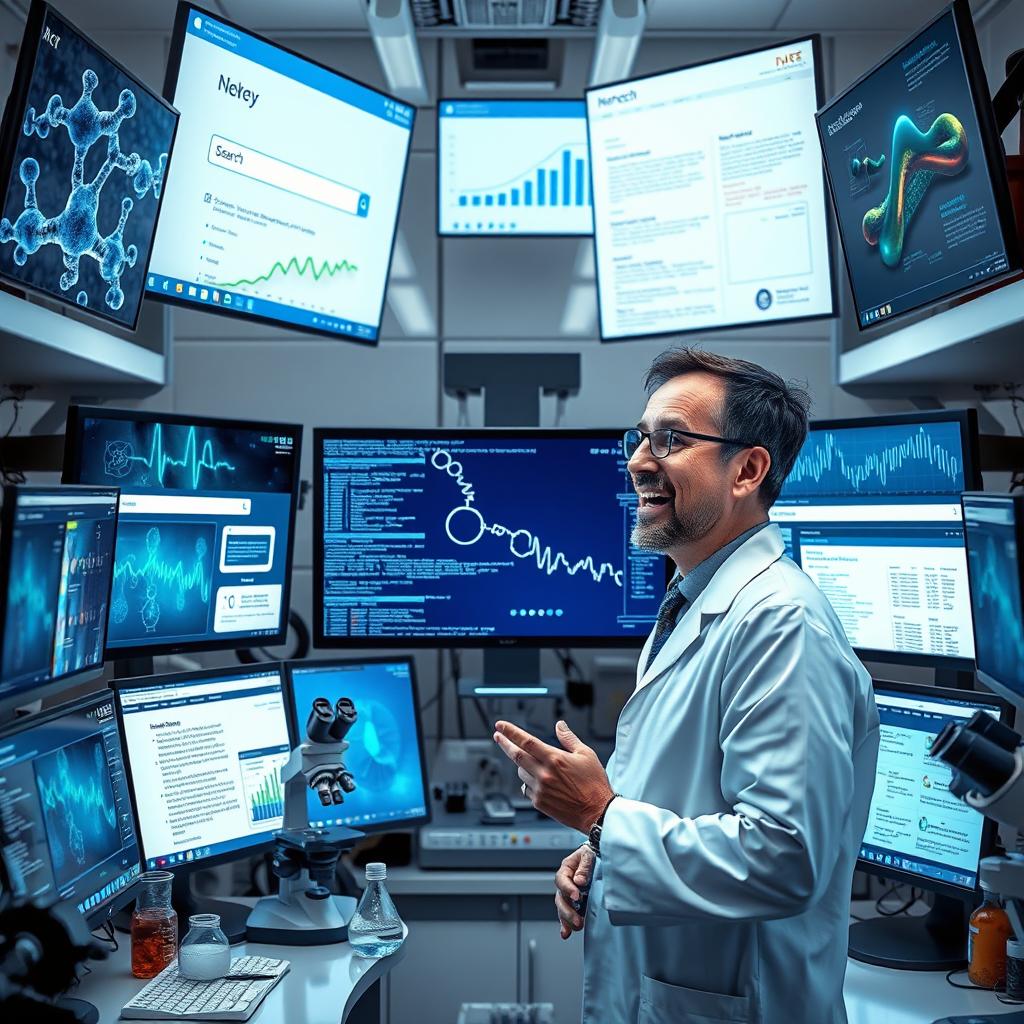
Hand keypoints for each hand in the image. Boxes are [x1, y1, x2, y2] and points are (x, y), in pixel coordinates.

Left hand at [492, 719, 613, 833]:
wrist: (597, 812)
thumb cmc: (594, 783)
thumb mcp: (586, 754)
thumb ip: (569, 738)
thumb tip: (559, 725)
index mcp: (555, 759)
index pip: (526, 741)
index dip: (511, 732)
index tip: (501, 726)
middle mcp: (544, 774)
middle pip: (516, 756)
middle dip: (505, 744)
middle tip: (498, 736)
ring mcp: (540, 789)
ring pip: (520, 772)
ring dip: (522, 765)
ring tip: (534, 764)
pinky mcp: (539, 803)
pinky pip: (526, 788)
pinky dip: (529, 782)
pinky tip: (539, 781)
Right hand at [555, 844, 595, 939]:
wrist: (598, 856)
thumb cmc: (592, 854)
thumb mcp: (588, 854)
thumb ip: (584, 866)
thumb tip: (579, 880)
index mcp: (566, 869)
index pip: (562, 880)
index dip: (567, 888)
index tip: (576, 895)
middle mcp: (565, 883)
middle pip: (560, 898)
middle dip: (567, 911)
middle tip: (577, 919)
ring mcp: (569, 894)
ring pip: (562, 908)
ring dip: (567, 920)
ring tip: (577, 927)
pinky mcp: (575, 903)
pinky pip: (567, 915)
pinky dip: (566, 924)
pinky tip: (566, 933)